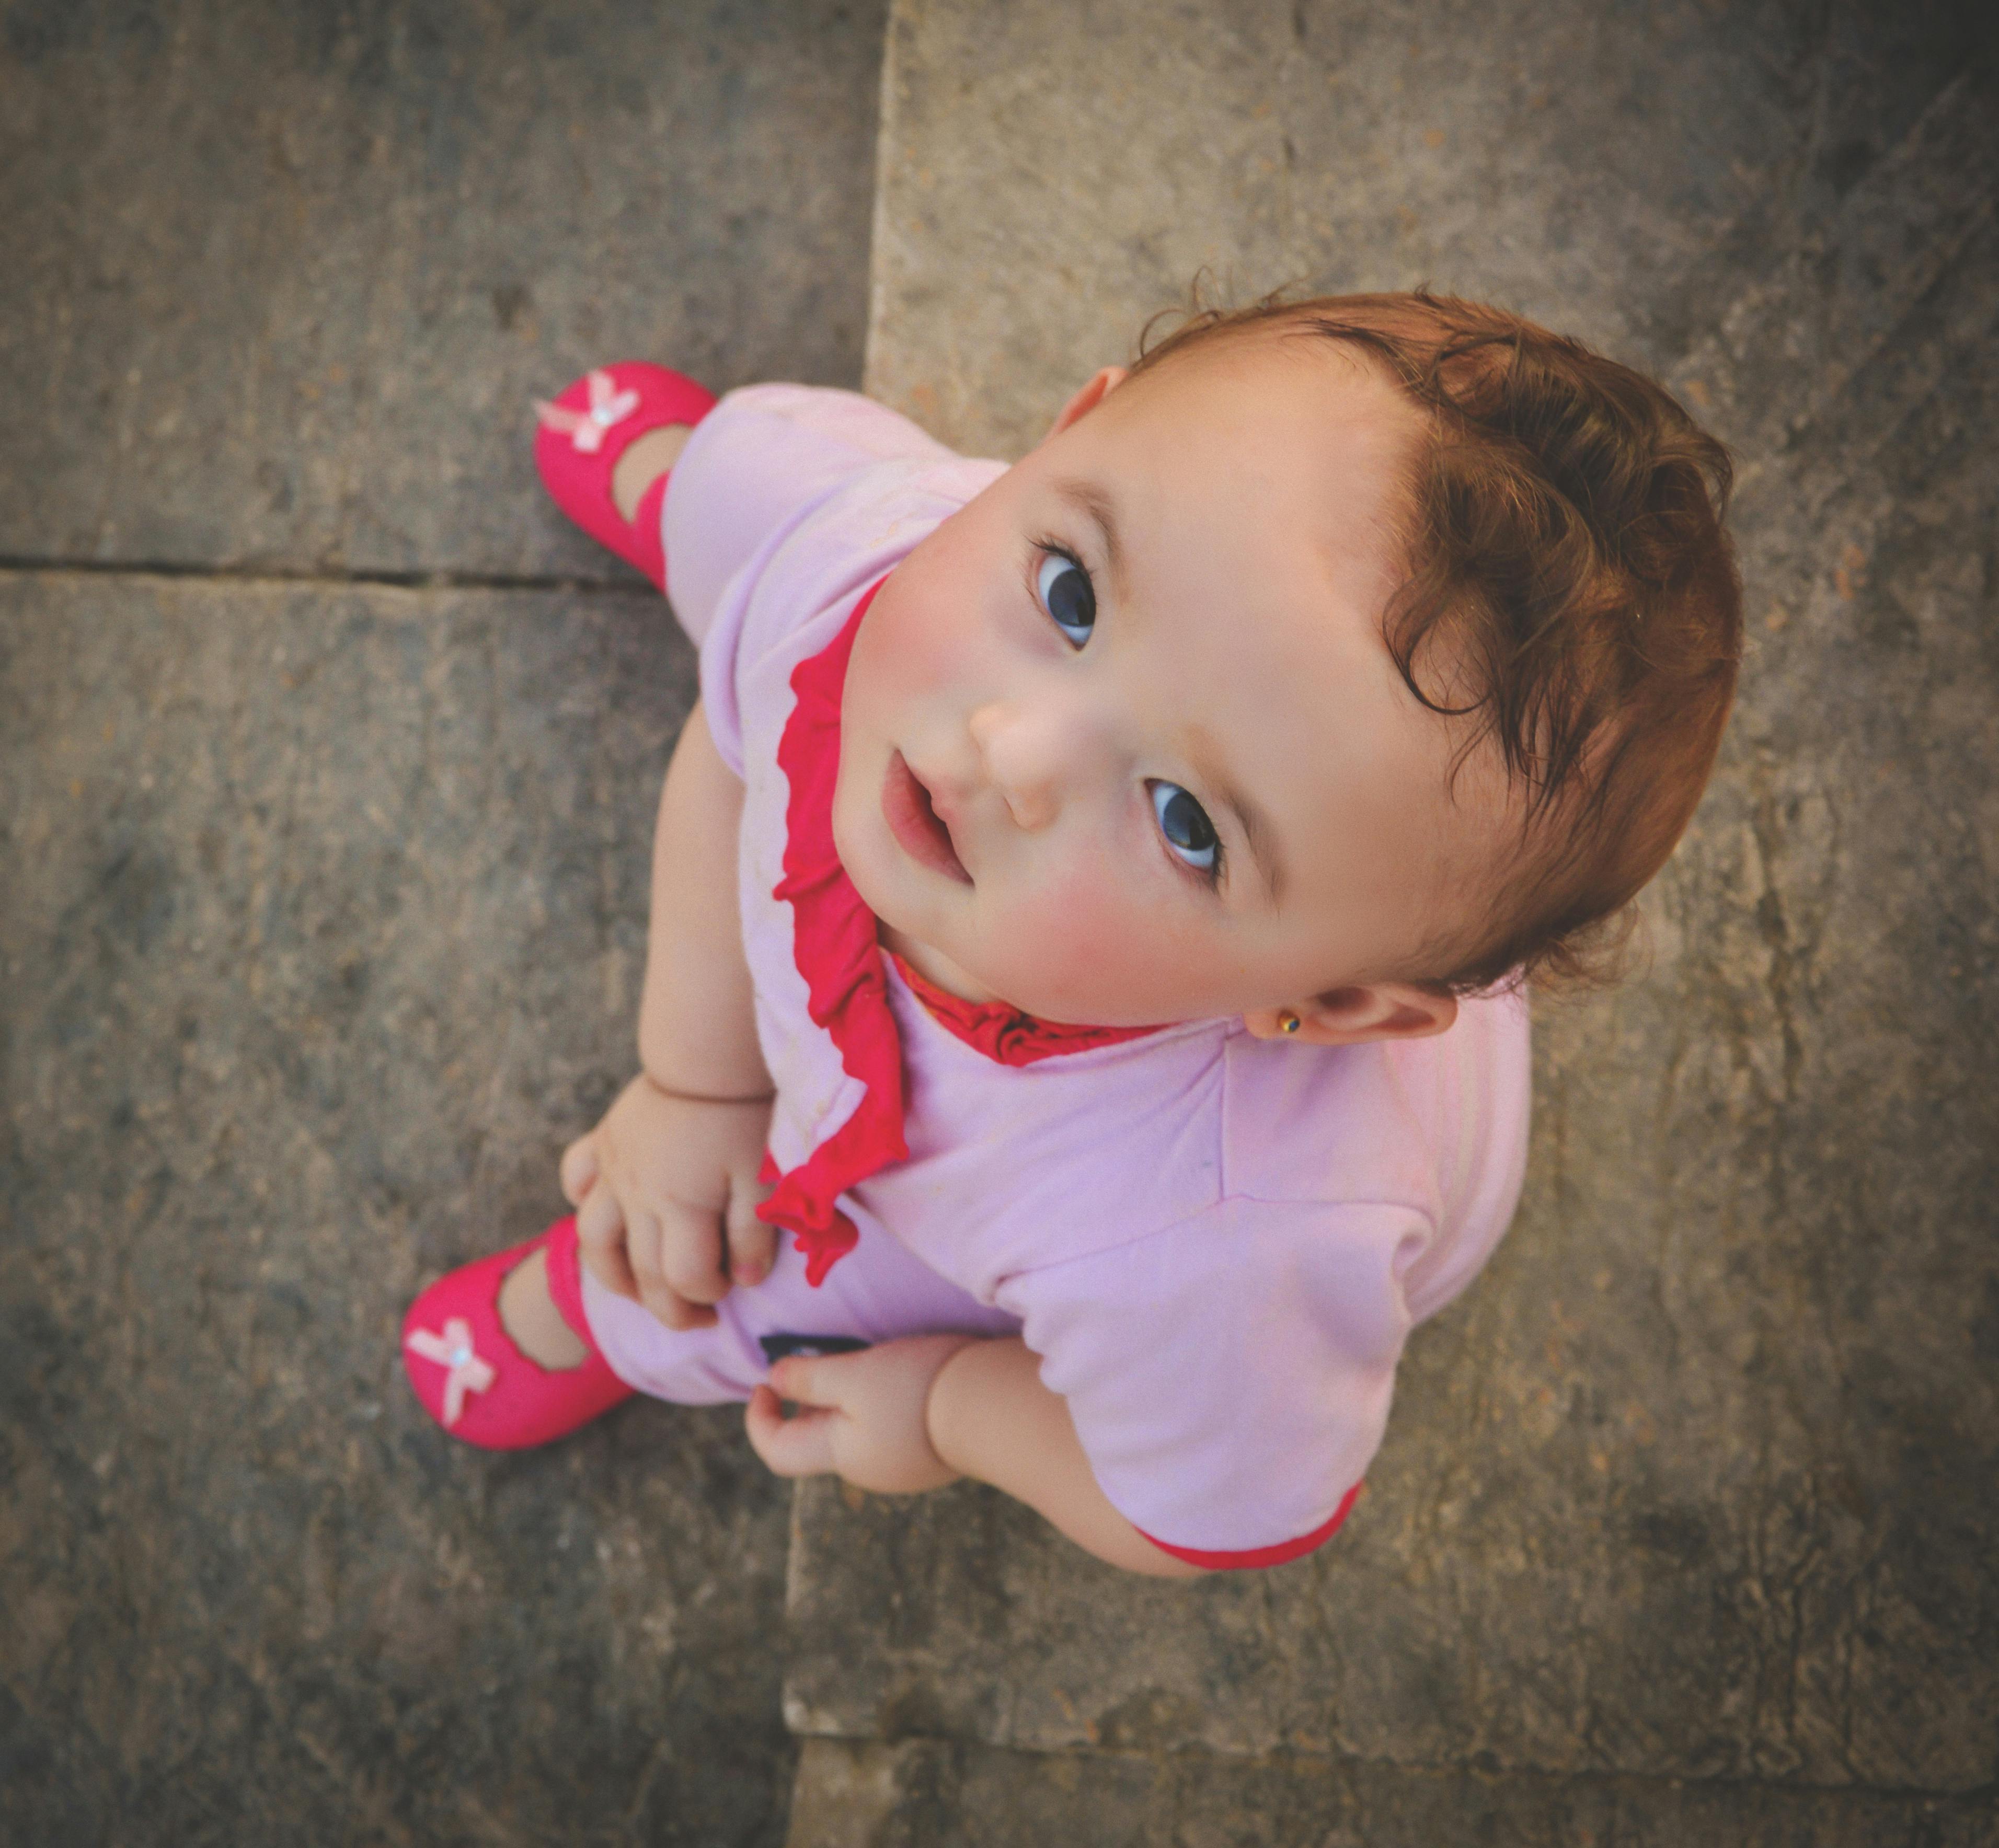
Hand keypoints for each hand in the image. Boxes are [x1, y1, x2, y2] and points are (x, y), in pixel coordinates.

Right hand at [560, 1073, 773, 1330]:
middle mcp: (637, 1195)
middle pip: (639, 1272)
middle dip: (669, 1308)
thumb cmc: (745, 1112)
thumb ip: (754, 1233)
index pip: (683, 1278)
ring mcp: (615, 1167)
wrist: (709, 1048)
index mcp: (680, 1205)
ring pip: (594, 1238)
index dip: (707, 1296)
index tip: (731, 1292)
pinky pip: (576, 1176)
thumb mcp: (764, 1174)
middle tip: (700, 1318)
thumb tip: (745, 1281)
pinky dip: (583, 1200)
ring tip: (641, 1290)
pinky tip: (605, 1212)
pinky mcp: (606, 1138)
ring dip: (614, 1275)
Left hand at [744, 1335, 975, 1494]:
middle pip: (816, 1439)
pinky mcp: (933, 1450)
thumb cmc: (918, 1390)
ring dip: (844, 1398)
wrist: (998, 1410)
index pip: (778, 1452)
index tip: (763, 1381)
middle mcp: (868, 1469)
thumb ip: (811, 1378)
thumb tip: (774, 1378)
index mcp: (841, 1455)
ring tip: (863, 1362)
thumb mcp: (854, 1376)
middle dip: (806, 1400)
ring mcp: (904, 1463)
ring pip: (854, 1431)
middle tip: (816, 1360)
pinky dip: (878, 1403)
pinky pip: (889, 1428)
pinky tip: (902, 1375)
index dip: (759, 1418)